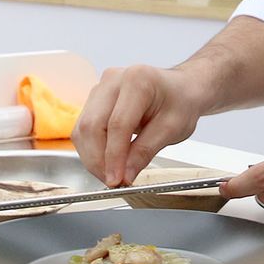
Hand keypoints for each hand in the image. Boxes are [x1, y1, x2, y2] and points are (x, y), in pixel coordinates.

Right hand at [72, 65, 211, 186]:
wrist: (180, 90)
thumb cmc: (180, 102)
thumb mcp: (172, 129)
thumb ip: (146, 151)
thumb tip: (124, 174)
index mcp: (138, 80)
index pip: (117, 124)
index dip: (114, 156)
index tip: (116, 180)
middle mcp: (113, 80)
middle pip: (92, 125)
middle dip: (98, 160)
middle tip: (113, 182)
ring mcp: (101, 88)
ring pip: (83, 129)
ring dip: (92, 157)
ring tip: (111, 174)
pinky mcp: (94, 99)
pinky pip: (84, 128)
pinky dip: (92, 149)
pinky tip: (106, 162)